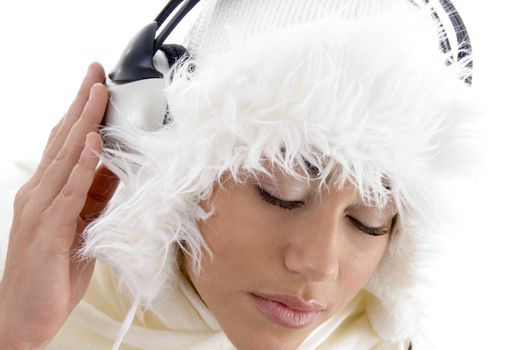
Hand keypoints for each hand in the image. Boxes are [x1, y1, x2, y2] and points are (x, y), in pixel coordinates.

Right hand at [0, 62, 118, 348]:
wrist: (26, 316)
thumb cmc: (54, 271)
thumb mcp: (83, 226)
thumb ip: (95, 196)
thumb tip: (116, 168)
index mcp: (49, 191)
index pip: (68, 143)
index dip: (84, 112)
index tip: (99, 86)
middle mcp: (40, 193)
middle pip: (64, 139)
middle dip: (83, 104)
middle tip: (97, 72)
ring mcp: (41, 209)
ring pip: (65, 156)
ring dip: (84, 123)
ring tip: (99, 93)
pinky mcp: (50, 229)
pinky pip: (69, 191)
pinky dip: (81, 165)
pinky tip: (93, 144)